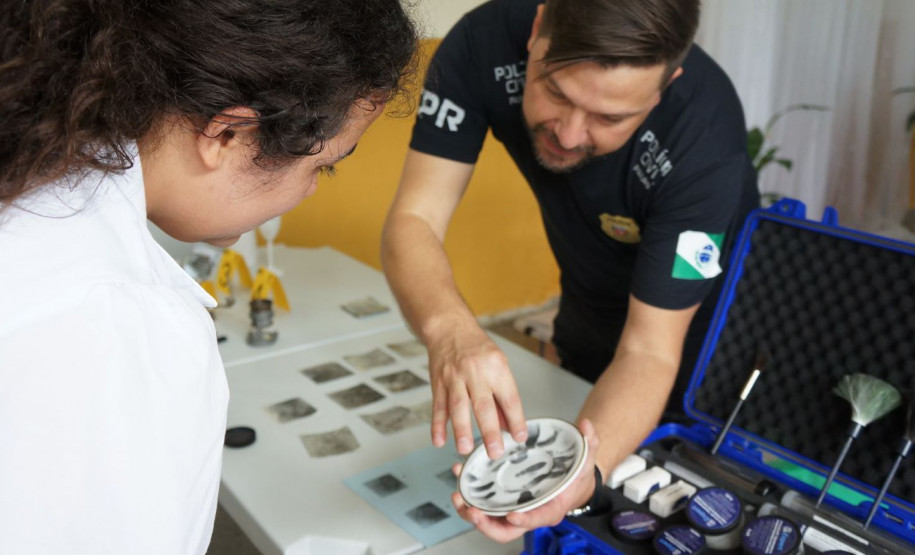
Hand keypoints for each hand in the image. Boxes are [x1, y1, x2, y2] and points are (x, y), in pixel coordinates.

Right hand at [426, 323, 526, 457]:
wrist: (450, 328)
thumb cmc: (477, 349)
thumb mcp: (498, 365)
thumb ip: (502, 397)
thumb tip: (509, 427)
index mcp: (496, 368)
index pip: (509, 397)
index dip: (516, 419)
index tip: (519, 437)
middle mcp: (476, 372)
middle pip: (483, 405)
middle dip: (489, 431)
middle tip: (494, 451)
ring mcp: (455, 377)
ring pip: (458, 406)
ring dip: (461, 429)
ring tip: (466, 449)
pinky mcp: (438, 382)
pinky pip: (438, 406)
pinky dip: (437, 425)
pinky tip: (439, 439)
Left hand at [451, 419, 599, 542]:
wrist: (571, 483)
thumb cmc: (576, 476)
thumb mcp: (586, 458)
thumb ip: (589, 443)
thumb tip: (586, 425)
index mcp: (551, 508)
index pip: (537, 519)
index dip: (525, 520)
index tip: (512, 515)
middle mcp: (530, 514)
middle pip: (506, 529)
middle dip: (486, 523)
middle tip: (471, 509)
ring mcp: (515, 510)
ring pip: (491, 521)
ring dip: (471, 512)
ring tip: (458, 495)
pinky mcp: (504, 503)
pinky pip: (486, 508)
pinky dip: (470, 500)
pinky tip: (460, 483)